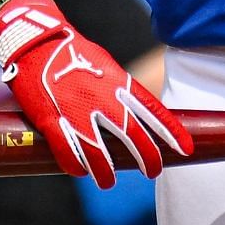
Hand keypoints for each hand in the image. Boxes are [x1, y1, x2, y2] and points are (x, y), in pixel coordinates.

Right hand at [0, 0, 191, 186]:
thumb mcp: (107, 67)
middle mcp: (104, 99)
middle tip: (154, 172)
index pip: (154, 111)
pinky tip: (80, 173)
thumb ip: (119, 89)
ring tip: (109, 183)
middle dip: (146, 156)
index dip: (171, 132)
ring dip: (106, 170)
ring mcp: (77, 110)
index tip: (186, 149)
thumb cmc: (74, 53)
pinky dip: (75, 164)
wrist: (38, 41)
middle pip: (132, 134)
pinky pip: (66, 149)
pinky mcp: (50, 118)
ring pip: (98, 150)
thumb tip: (130, 109)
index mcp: (121, 83)